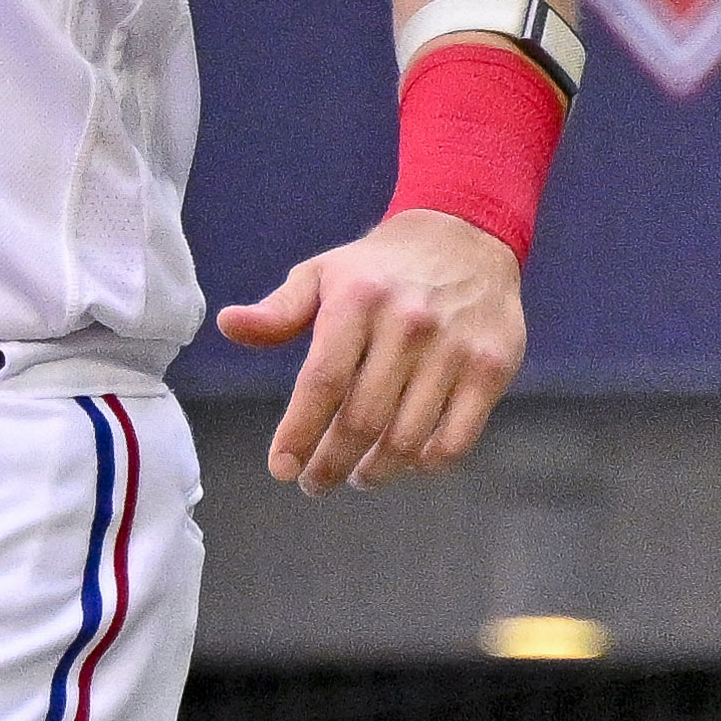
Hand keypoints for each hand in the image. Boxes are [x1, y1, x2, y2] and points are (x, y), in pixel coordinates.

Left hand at [217, 207, 527, 493]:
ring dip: (376, 470)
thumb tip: (228, 325)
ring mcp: (453, 349)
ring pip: (408, 436)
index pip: (322, 382)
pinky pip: (458, 437)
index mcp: (356, 302)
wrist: (463, 237)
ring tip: (357, 476)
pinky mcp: (492, 369)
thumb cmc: (377, 268)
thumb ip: (278, 310)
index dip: (299, 432)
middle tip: (314, 483)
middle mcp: (407, 325)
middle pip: (362, 419)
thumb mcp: (321, 274)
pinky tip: (407, 464)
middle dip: (331, 462)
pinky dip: (428, 463)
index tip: (280, 467)